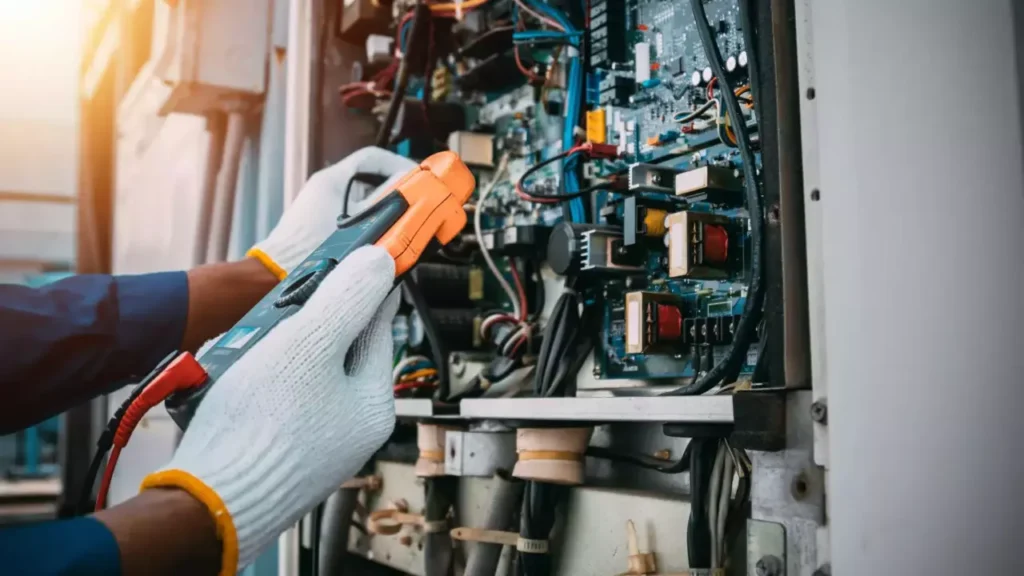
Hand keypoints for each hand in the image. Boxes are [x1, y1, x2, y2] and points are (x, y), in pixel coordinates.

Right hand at [142, 246, 398, 572]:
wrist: (207, 500)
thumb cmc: (261, 431)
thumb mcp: (308, 345)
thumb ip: (346, 300)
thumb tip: (379, 263)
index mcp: (372, 404)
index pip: (378, 326)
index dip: (362, 287)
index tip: (356, 258)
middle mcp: (351, 427)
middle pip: (340, 350)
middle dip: (314, 320)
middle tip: (291, 297)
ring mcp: (317, 442)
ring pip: (307, 373)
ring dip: (285, 347)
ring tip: (259, 336)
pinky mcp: (281, 450)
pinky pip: (282, 399)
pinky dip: (266, 378)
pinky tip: (243, 372)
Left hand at [248, 147, 416, 277]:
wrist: (277, 273)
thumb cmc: (307, 250)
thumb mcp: (355, 224)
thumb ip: (384, 203)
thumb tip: (407, 188)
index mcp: (332, 180)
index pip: (371, 158)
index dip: (396, 163)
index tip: (415, 176)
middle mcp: (327, 188)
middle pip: (370, 179)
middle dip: (394, 189)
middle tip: (415, 201)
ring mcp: (325, 206)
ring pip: (364, 200)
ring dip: (384, 209)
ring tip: (403, 222)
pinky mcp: (325, 224)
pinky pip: (356, 215)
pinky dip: (372, 222)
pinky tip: (383, 238)